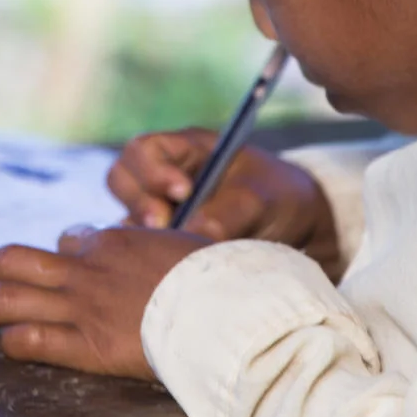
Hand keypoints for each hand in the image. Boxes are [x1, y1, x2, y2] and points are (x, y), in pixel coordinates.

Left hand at [0, 225, 210, 378]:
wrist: (222, 307)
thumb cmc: (212, 276)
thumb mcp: (181, 241)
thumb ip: (152, 242)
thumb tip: (139, 237)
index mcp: (112, 242)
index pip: (68, 240)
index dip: (58, 254)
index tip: (59, 266)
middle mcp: (86, 270)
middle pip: (14, 260)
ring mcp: (82, 307)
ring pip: (8, 299)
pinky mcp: (85, 345)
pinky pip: (31, 340)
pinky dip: (11, 342)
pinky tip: (8, 344)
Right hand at [108, 129, 342, 276]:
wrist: (296, 228)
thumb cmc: (277, 198)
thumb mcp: (260, 199)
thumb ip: (227, 214)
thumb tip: (192, 235)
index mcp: (186, 149)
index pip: (145, 150)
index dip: (154, 171)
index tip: (184, 193)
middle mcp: (164, 176)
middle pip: (121, 179)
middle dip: (140, 202)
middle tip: (165, 225)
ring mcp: (160, 209)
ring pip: (126, 216)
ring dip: (143, 233)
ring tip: (173, 248)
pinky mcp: (163, 240)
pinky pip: (138, 247)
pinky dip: (148, 255)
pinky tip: (171, 266)